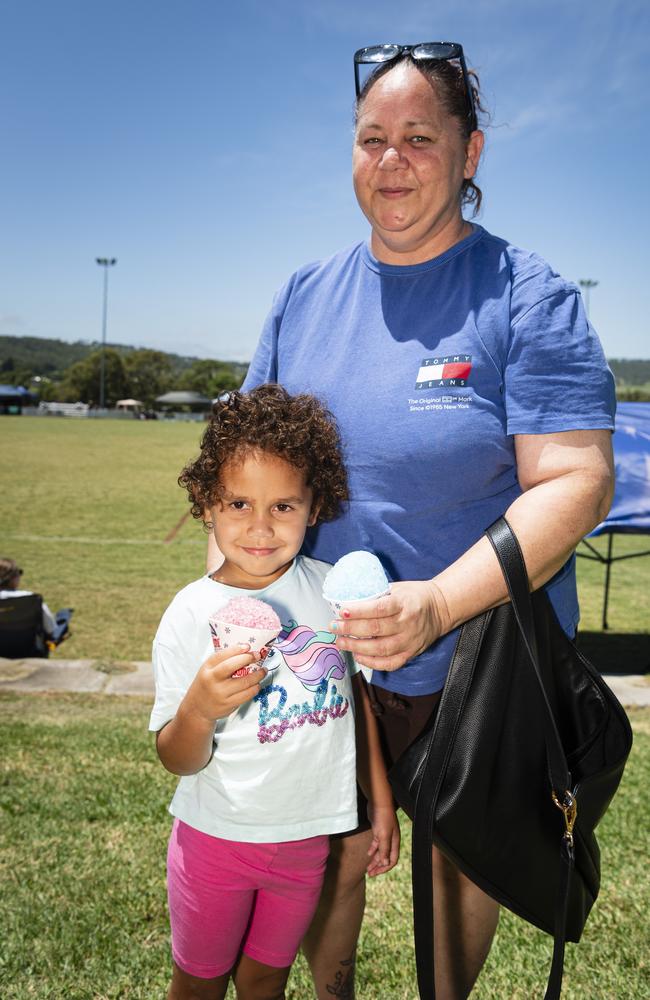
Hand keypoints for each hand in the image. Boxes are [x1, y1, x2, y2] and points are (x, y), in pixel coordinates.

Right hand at [184, 644, 265, 722]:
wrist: (197, 708)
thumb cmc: (207, 685)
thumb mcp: (208, 670)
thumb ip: (222, 661)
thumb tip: (245, 651)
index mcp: (207, 669)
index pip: (221, 656)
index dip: (236, 649)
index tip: (248, 646)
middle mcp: (212, 680)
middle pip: (230, 666)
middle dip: (247, 659)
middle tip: (258, 656)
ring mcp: (220, 694)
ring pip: (243, 682)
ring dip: (257, 675)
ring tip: (263, 670)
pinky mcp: (228, 704)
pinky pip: (246, 695)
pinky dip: (255, 688)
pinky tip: (257, 684)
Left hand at [332, 580, 449, 671]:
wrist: (441, 608)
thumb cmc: (414, 595)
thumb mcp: (398, 588)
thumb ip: (377, 595)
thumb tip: (349, 600)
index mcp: (404, 603)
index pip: (379, 609)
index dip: (359, 611)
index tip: (341, 611)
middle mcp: (407, 623)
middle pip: (376, 629)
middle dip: (350, 629)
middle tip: (334, 627)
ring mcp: (410, 641)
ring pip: (380, 649)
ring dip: (357, 647)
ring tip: (341, 642)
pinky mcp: (411, 653)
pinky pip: (390, 663)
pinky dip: (372, 663)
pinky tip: (358, 656)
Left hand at [366, 804, 399, 875]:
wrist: (378, 802)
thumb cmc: (383, 817)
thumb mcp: (383, 835)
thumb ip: (385, 849)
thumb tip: (385, 864)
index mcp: (394, 842)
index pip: (392, 860)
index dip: (385, 868)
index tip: (375, 873)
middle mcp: (391, 840)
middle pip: (386, 858)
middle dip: (378, 867)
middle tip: (370, 874)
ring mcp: (384, 835)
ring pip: (380, 852)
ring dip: (375, 860)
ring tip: (368, 867)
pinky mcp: (378, 830)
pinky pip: (376, 844)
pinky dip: (373, 850)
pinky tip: (368, 854)